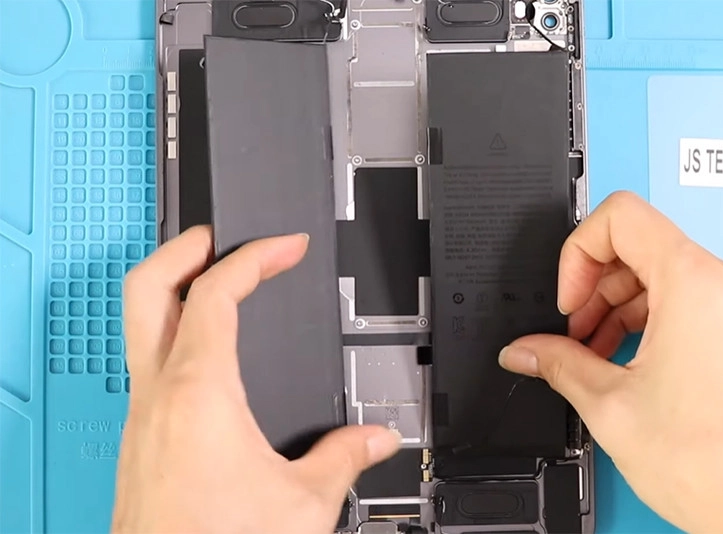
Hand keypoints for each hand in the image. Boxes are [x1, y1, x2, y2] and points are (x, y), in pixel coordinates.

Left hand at [113, 227, 399, 533]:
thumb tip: (377, 439)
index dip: (255, 255)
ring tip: (216, 282)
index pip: (217, 291)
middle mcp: (157, 394)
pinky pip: (147, 364)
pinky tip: (209, 358)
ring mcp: (140, 415)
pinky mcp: (137, 439)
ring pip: (140, 324)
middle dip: (184, 248)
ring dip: (174, 290)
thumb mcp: (302, 502)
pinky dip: (174, 336)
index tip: (285, 246)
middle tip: (221, 235)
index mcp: (200, 391)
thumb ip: (345, 457)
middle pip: (147, 287)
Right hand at [499, 192, 722, 532]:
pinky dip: (645, 321)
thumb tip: (524, 350)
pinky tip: (621, 361)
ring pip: (659, 274)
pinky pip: (685, 302)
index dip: (577, 253)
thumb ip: (556, 362)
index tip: (568, 297)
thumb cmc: (716, 463)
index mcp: (693, 284)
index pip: (621, 217)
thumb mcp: (610, 404)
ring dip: (615, 307)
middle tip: (571, 331)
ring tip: (591, 354)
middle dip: (592, 286)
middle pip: (638, 245)